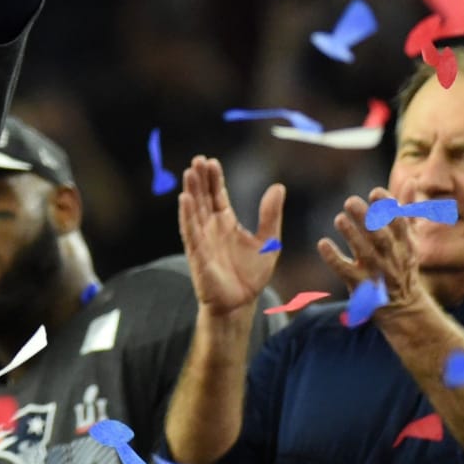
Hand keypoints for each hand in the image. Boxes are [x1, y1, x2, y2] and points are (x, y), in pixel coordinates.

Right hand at [176, 156, 282, 315]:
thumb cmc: (251, 275)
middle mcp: (211, 227)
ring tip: (189, 172)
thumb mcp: (269, 241)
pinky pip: (190, 231)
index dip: (214, 178)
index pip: (217, 195)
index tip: (211, 161)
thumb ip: (270, 215)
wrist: (240, 303)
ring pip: (194, 210)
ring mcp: (202, 239)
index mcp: (227, 222)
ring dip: (191, 191)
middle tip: (197, 159)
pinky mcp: (197, 254)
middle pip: (203, 198)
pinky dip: (186, 214)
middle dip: (200, 179)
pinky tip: (184, 198)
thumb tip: (278, 186)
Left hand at [317, 188, 428, 314]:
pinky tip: (323, 244)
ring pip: (365, 254)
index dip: (388, 207)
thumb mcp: (410, 239)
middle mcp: (392, 258)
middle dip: (367, 218)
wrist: (403, 308)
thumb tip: (410, 181)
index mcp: (405, 244)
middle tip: (350, 201)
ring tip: (339, 219)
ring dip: (351, 236)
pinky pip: (346, 272)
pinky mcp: (360, 287)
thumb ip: (407, 210)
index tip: (375, 192)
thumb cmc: (402, 264)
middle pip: (381, 237)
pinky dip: (334, 258)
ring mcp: (376, 273)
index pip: (399, 223)